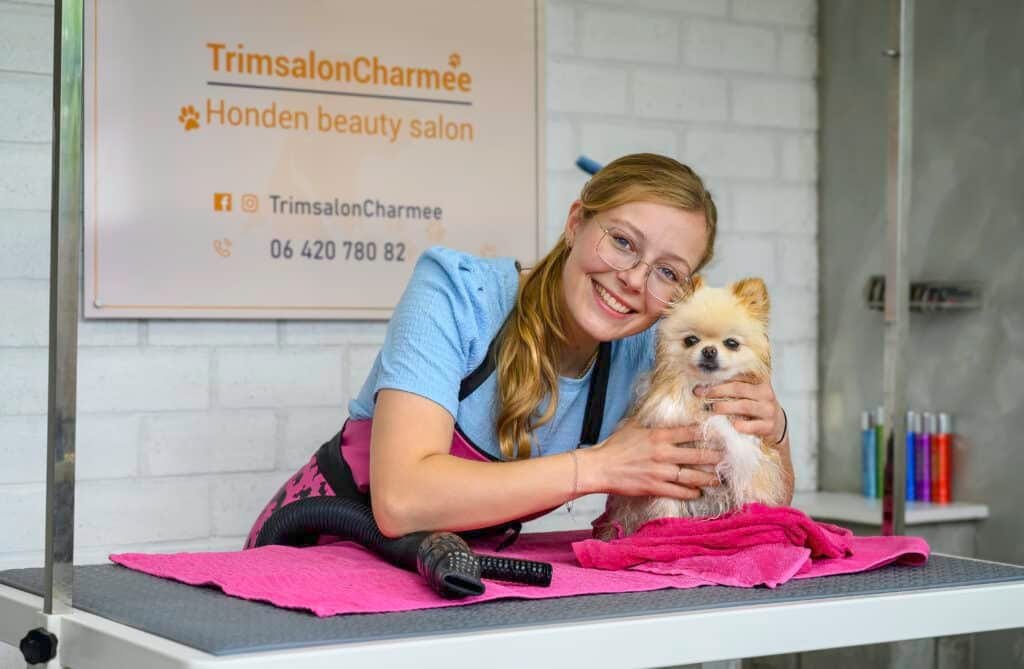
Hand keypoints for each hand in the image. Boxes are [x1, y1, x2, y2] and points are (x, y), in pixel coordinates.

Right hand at [582, 419, 723, 499]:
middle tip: (728, 458)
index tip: (722, 433)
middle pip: (696, 455)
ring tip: (719, 478)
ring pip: (691, 475)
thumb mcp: (633, 426)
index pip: (690, 432)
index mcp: (659, 435)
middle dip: (715, 457)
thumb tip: (660, 407)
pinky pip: (678, 491)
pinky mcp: (654, 487)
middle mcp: (663, 453)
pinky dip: (690, 492)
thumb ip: (650, 419)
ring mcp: (660, 472)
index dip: (708, 433)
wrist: (601, 467)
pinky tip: (698, 492)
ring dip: (707, 477)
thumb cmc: (616, 445)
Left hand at [695, 376, 786, 444]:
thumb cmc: (755, 408)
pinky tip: (731, 426)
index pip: (737, 377)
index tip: (700, 387)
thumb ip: (733, 388)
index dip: (717, 380)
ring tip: (713, 409)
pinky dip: (741, 426)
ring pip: (744, 406)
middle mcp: (766, 394)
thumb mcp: (749, 394)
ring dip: (725, 407)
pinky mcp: (769, 426)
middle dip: (717, 391)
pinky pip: (753, 425)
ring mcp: (768, 410)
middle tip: (702, 396)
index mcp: (759, 382)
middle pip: (738, 389)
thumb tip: (702, 387)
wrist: (776, 426)